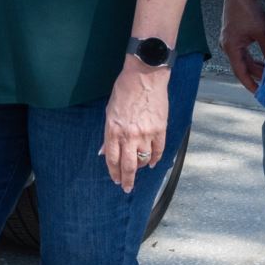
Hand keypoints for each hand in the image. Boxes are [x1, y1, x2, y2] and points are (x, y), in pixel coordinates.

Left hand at [103, 57, 170, 192]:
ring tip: (138, 172)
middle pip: (128, 165)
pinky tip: (152, 163)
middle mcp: (129, 135)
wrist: (145, 76)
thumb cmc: (124, 90)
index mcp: (113, 130)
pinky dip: (155, 159)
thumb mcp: (109, 111)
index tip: (115, 180)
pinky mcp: (160, 129)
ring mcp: (146, 133)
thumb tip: (104, 151)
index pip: (112, 158)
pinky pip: (158, 151)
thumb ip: (108, 134)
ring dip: (140, 169)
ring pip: (143, 160)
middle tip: (126, 188)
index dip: (113, 172)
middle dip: (126, 180)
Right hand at [218, 0, 264, 93]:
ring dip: (255, 66)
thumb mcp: (263, 33)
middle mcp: (227, 46)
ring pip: (243, 59)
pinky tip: (263, 61)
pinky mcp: (233, 36)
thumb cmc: (248, 11)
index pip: (241, 71)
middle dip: (256, 75)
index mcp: (231, 47)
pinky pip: (242, 52)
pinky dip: (252, 58)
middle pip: (242, 66)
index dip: (250, 83)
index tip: (258, 93)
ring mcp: (229, 41)